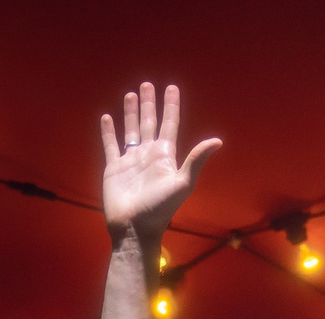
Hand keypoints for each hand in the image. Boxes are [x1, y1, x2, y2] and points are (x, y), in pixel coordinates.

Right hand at [99, 83, 220, 238]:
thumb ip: (196, 161)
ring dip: (131, 112)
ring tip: (131, 94)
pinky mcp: (113, 168)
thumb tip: (217, 141)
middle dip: (149, 104)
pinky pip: (111, 144)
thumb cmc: (159, 209)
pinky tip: (107, 117)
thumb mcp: (182, 184)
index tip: (171, 88)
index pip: (169, 124)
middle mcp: (148, 154)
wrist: (134, 228)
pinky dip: (108, 131)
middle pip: (150, 122)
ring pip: (131, 129)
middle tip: (147, 84)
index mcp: (165, 156)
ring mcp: (130, 160)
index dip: (171, 106)